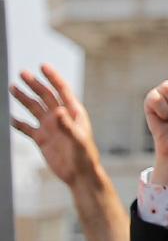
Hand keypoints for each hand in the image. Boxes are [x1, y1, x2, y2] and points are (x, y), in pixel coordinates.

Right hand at [11, 65, 103, 186]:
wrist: (79, 174)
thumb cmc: (85, 156)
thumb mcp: (78, 139)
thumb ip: (68, 125)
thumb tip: (58, 110)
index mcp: (74, 112)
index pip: (62, 90)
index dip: (53, 77)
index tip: (43, 66)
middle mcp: (61, 117)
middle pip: (45, 96)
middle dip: (34, 84)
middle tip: (21, 73)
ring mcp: (50, 127)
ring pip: (34, 109)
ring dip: (24, 98)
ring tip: (12, 88)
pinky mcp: (42, 139)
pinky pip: (27, 128)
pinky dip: (18, 123)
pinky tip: (10, 117)